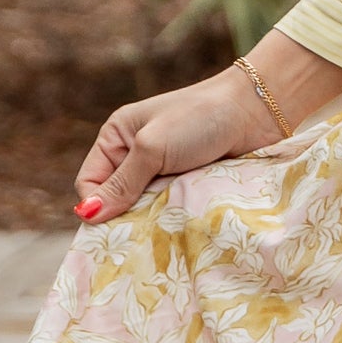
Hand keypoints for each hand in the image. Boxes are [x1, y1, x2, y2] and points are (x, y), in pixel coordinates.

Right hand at [73, 33, 341, 223]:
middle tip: (140, 231)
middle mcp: (136, 156)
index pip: (90, 183)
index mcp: (117, 138)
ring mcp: (164, 172)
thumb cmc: (199, 120)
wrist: (256, 111)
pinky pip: (170, 210)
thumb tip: (86, 215)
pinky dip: (173, 218)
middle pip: (117, 201)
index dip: (97, 205)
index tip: (114, 223)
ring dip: (152, 219)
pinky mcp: (188, 185)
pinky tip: (179, 226)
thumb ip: (122, 184)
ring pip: (144, 209)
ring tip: (164, 226)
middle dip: (126, 216)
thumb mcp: (152, 149)